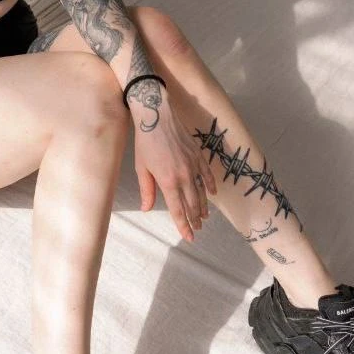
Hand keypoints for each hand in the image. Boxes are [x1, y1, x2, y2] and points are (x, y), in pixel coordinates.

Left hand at [130, 89, 216, 241]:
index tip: (189, 236)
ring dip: (204, 207)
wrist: (157, 116)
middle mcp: (183, 176)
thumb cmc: (145, 142)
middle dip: (195, 219)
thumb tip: (146, 208)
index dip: (183, 225)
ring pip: (202, 192)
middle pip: (193, 204)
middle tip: (197, 229)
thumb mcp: (142, 168)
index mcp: (168, 181)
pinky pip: (207, 175)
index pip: (178, 209)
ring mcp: (193, 165)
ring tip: (205, 217)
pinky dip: (210, 186)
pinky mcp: (198, 155)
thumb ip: (147, 190)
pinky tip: (212, 194)